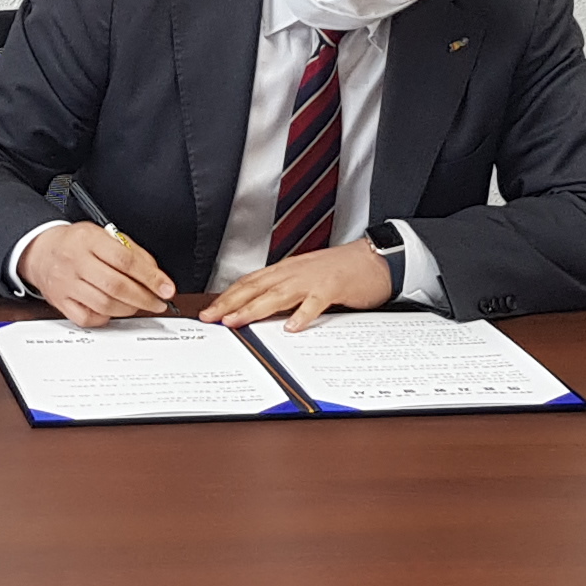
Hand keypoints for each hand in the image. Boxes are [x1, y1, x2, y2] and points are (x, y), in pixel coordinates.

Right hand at [20, 218, 174, 328]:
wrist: (40, 251)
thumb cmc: (76, 243)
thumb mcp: (104, 235)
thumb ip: (132, 251)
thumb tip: (156, 275)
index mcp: (89, 239)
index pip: (126, 260)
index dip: (150, 277)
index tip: (166, 288)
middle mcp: (76, 261)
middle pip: (116, 286)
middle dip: (144, 298)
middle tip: (158, 302)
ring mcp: (66, 284)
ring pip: (104, 304)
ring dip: (128, 309)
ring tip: (138, 305)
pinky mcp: (60, 302)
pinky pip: (87, 318)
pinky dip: (105, 318)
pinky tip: (112, 310)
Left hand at [204, 241, 393, 332]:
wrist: (375, 258)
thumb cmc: (342, 271)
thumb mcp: (307, 279)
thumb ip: (285, 292)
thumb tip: (261, 309)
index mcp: (286, 270)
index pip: (249, 283)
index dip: (227, 297)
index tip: (210, 311)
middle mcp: (294, 272)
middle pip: (256, 287)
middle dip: (230, 303)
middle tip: (211, 318)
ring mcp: (312, 279)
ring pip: (278, 294)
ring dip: (254, 308)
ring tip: (237, 321)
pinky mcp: (333, 287)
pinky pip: (315, 302)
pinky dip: (302, 314)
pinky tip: (292, 326)